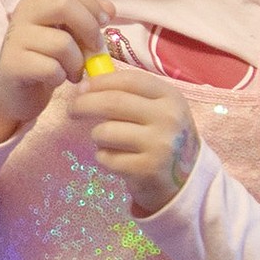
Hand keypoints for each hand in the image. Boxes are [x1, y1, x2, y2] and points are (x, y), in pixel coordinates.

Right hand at [0, 0, 112, 144]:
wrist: (15, 93)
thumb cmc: (45, 59)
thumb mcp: (66, 33)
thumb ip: (86, 18)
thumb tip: (109, 10)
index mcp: (36, 0)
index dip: (92, 2)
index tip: (103, 22)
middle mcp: (22, 13)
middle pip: (63, 4)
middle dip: (89, 27)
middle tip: (95, 48)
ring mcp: (15, 39)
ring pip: (62, 43)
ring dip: (77, 63)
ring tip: (74, 72)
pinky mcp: (13, 65)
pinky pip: (52, 69)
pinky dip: (62, 77)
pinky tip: (56, 80)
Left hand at [69, 69, 199, 215]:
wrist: (187, 179)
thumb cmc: (162, 136)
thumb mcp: (158, 109)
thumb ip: (129, 94)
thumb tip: (86, 85)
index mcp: (170, 97)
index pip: (128, 80)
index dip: (100, 82)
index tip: (81, 87)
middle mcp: (168, 118)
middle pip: (112, 103)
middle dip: (84, 104)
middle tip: (72, 110)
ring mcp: (159, 145)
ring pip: (105, 131)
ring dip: (96, 135)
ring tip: (105, 140)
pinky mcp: (147, 169)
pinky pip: (107, 157)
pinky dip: (103, 157)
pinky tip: (115, 158)